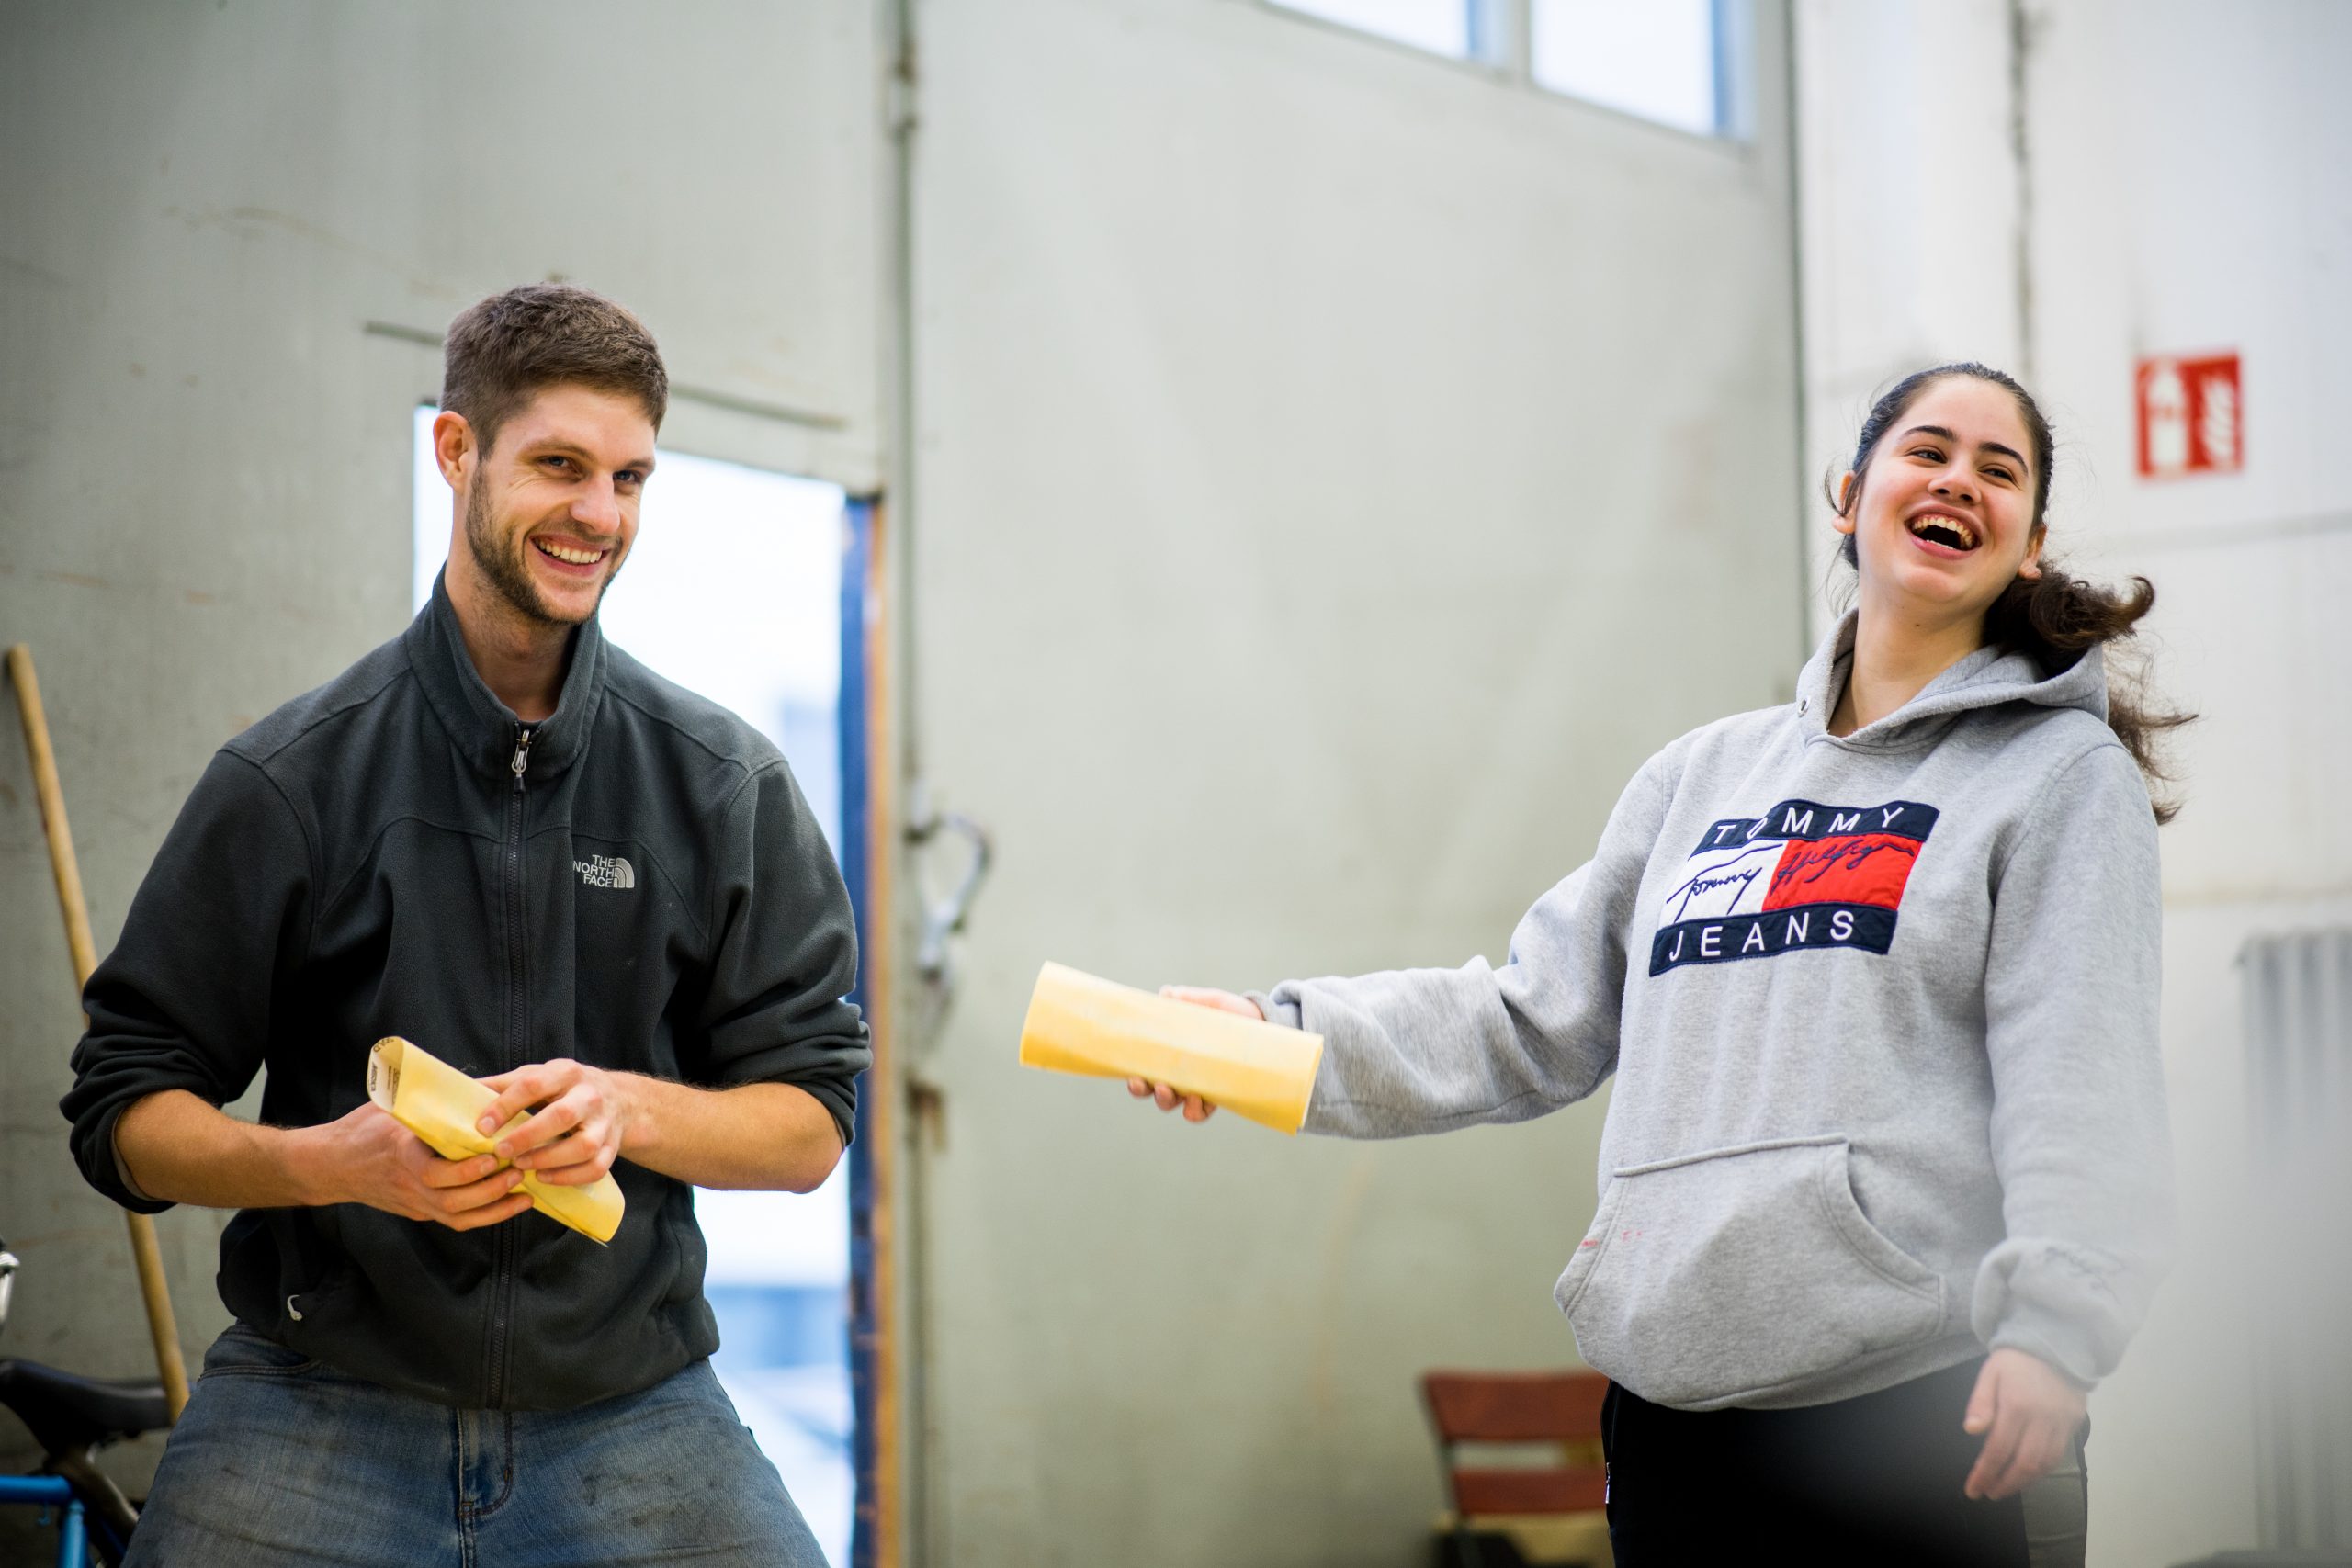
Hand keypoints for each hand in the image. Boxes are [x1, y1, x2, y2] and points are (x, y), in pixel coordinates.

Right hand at [303, 1103, 535, 1230]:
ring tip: (525, 1192)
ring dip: (494, 1208)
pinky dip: (486, 1216)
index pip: (431, 1172)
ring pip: (457, 1216)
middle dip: (489, 1190)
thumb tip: (473, 1081)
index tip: (492, 1155)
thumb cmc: (363, 1128)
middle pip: (451, 1201)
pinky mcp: (420, 1211)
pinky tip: (511, 1204)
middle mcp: (408, 1184)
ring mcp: (414, 1202)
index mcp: (400, 1154)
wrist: (330, 1164)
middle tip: (518, 1171)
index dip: (464, 1170)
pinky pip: (455, 1220)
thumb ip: (427, 1099)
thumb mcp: (390, 1106)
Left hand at [475, 1058, 634, 1186]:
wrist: (619, 1100)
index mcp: (566, 1072)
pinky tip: (543, 1177)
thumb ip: (503, 1085)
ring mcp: (605, 1123)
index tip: (481, 1127)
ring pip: (583, 1146)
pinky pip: (595, 1168)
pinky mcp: (613, 1147)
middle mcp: (590, 1095)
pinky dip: (568, 1177)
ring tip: (521, 1165)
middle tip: (500, 1151)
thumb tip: (460, 1092)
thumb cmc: (565, 1090)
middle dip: (527, 1136)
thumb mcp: (538, 1076)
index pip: (534, 1085)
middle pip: (562, 1116)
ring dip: (548, 1160)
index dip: (505, 1106)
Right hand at [1122, 986, 1265, 1123]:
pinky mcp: (1217, 1094)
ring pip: (1173, 1103)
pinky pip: (1200, 1112)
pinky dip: (1193, 1111)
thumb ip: (1187, 998)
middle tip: (1145, 1082)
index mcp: (1170, 1052)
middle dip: (1144, 1090)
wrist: (1262, 1023)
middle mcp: (1179, 1073)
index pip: (1143, 1068)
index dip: (1133, 1076)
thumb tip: (1166, 993)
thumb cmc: (1229, 1012)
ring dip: (1165, 1100)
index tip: (1132, 1074)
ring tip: (1169, 1090)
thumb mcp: (1208, 1002)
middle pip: (1152, 1090)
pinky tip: (1196, 1100)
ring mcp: (1197, 1085)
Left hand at [1962, 1347, 2086, 1499]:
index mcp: (2017, 1404)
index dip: (1985, 1473)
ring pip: (2045, 1464)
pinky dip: (2042, 1470)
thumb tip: (1971, 1431)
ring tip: (2005, 1488)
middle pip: (2025, 1463)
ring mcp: (2062, 1423)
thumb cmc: (2015, 1360)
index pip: (1998, 1449)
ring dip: (2024, 1482)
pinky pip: (2059, 1455)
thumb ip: (1981, 1403)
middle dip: (2005, 1484)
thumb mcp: (1990, 1373)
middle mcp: (2043, 1418)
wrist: (2056, 1343)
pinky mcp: (2075, 1424)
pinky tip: (2027, 1474)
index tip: (1973, 1490)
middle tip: (1989, 1493)